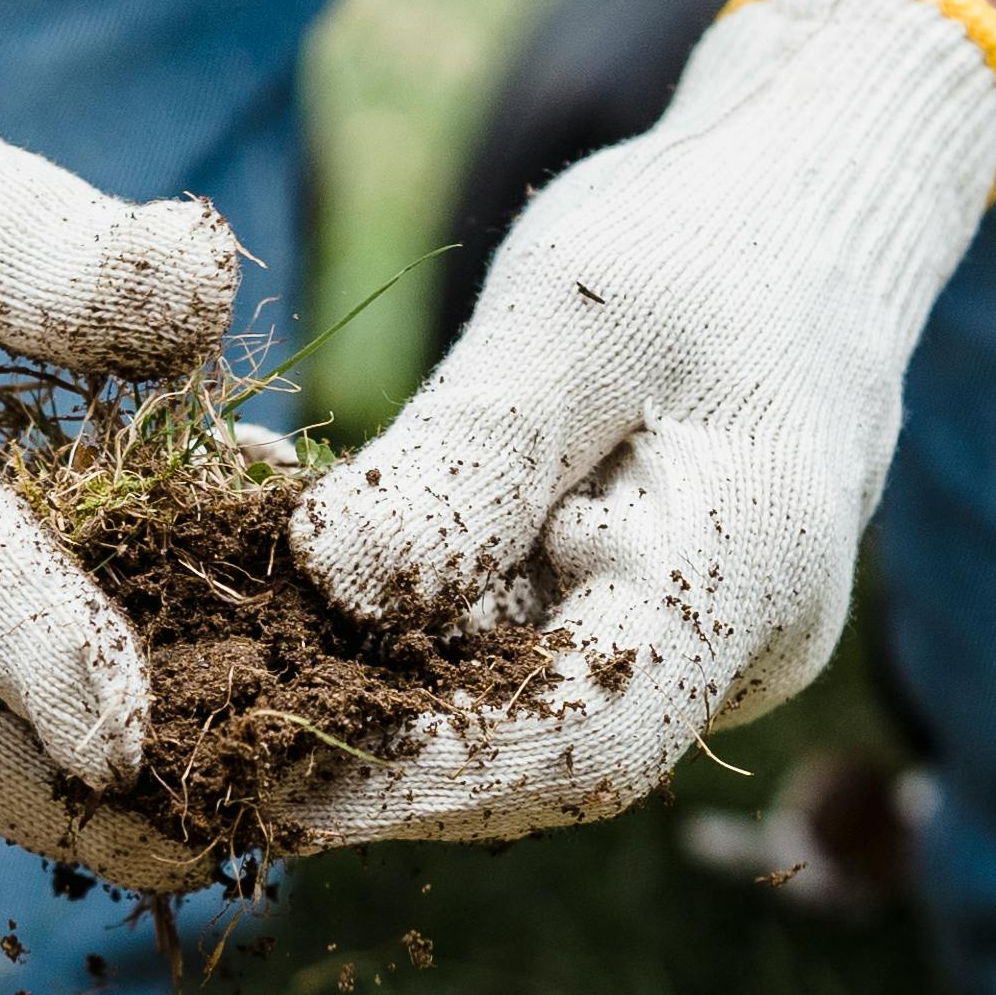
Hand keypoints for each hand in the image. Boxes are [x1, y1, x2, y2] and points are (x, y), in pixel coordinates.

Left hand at [287, 0, 995, 844]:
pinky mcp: (614, 610)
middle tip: (199, 721)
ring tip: (213, 624)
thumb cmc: (709, 237)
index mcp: (750, 579)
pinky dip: (385, 607)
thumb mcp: (577, 314)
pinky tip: (274, 544)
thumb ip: (468, 455)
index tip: (277, 788)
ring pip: (496, 699)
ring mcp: (674, 640)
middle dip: (363, 738)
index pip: (586, 747)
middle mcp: (726, 649)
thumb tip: (333, 587)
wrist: (796, 206)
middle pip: (529, 750)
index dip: (428, 786)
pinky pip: (492, 639)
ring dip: (356, 669)